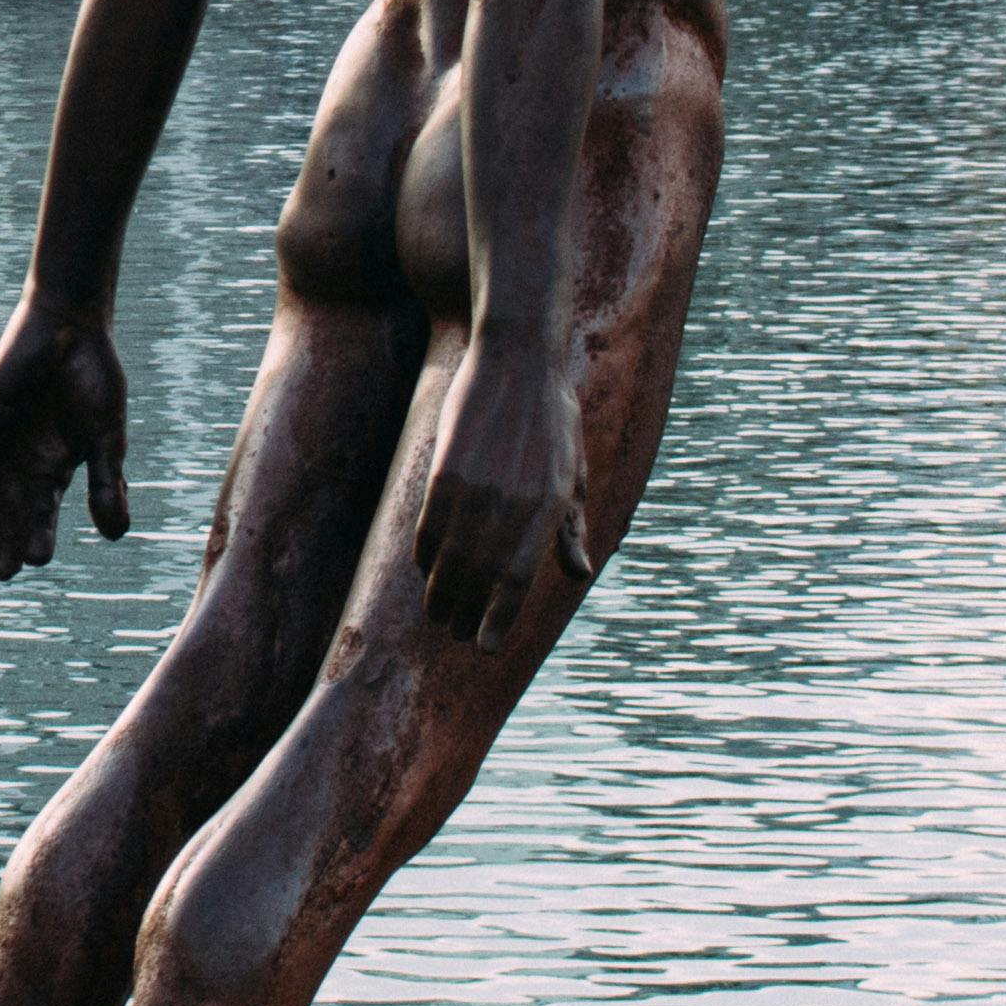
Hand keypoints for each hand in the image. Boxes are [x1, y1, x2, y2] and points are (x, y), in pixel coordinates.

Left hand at [0, 298, 129, 579]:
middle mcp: (21, 461)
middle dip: (5, 542)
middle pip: (10, 512)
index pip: (41, 514)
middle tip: (2, 575)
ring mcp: (0, 441)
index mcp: (52, 469)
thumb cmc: (94, 378)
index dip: (38, 537)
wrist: (74, 327)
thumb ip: (106, 484)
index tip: (39, 561)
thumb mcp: (107, 438)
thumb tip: (114, 536)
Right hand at [409, 352, 585, 639]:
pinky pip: (430, 524)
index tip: (484, 647)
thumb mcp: (573, 473)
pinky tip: (425, 567)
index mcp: (549, 505)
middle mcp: (512, 501)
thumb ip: (570, 527)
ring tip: (437, 612)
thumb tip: (580, 574)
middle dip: (464, 610)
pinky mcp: (446, 468)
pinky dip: (426, 552)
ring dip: (441, 589)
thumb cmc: (554, 418)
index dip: (499, 617)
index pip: (517, 578)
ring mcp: (476, 485)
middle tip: (455, 632)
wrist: (518, 359)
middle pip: (480, 574)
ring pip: (451, 556)